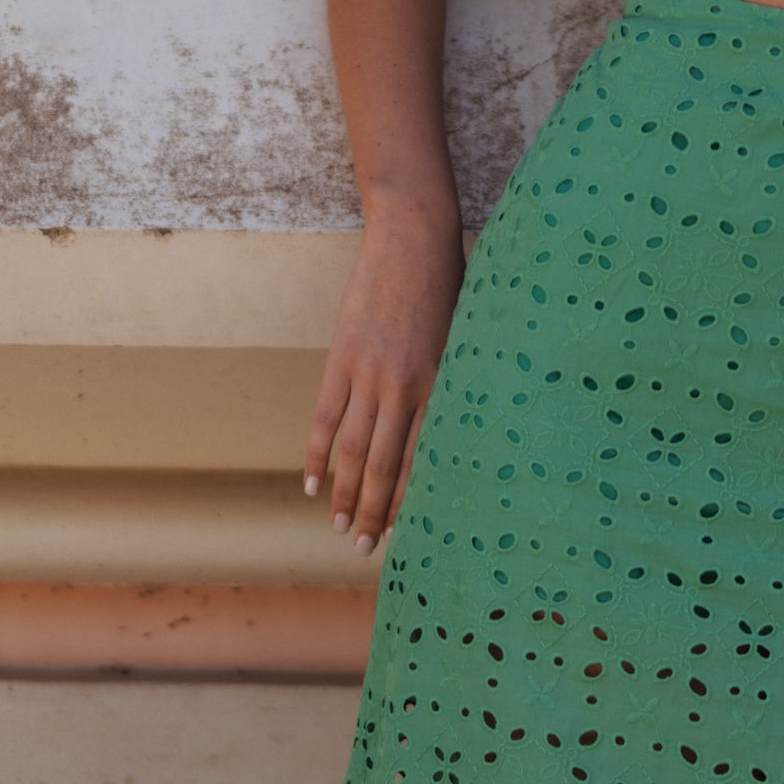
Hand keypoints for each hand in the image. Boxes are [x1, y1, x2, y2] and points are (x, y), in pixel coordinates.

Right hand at [304, 200, 464, 554]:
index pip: (424, 461)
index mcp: (444, 386)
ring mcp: (370, 374)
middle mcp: (407, 387)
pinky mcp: (343, 358)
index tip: (408, 534)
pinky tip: (313, 484)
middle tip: (367, 548)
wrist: (415, 236)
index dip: (412, 502)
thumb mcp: (470, 338)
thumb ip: (461, 381)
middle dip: (374, 513)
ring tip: (340, 527)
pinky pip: (325, 417)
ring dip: (344, 495)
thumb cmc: (454, 285)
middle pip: (384, 467)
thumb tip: (464, 428)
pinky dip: (316, 455)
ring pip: (352, 450)